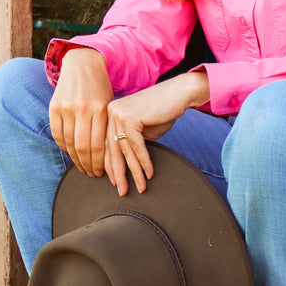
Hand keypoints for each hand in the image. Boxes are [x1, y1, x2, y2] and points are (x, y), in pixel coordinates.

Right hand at [49, 48, 112, 176]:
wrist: (82, 64)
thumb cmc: (100, 88)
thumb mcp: (109, 104)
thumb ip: (106, 127)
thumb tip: (108, 157)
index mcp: (100, 109)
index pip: (99, 144)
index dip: (99, 163)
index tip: (101, 173)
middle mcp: (82, 109)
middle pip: (83, 147)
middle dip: (88, 164)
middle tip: (91, 174)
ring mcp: (66, 108)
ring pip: (69, 143)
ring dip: (75, 159)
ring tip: (82, 167)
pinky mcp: (54, 107)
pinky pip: (57, 134)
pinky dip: (63, 147)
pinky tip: (70, 153)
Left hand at [105, 70, 209, 194]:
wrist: (179, 93)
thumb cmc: (162, 112)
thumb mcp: (142, 130)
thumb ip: (131, 144)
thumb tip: (124, 167)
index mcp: (110, 114)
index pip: (107, 145)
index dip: (110, 166)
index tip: (114, 183)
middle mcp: (110, 112)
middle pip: (112, 149)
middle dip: (118, 173)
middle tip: (122, 191)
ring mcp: (118, 113)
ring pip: (125, 150)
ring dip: (134, 172)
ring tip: (140, 187)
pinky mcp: (130, 117)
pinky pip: (136, 146)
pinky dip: (144, 162)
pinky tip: (149, 174)